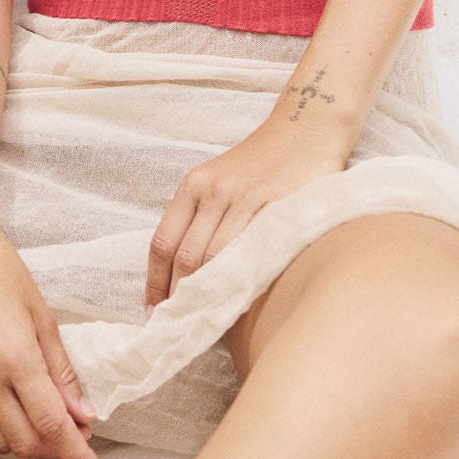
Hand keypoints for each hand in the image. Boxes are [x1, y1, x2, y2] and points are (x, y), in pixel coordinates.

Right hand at [0, 206, 106, 458]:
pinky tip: (13, 414)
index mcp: (15, 356)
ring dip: (29, 441)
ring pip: (0, 440)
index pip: (53, 424)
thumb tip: (82, 414)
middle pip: (27, 441)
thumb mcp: (42, 313)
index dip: (79, 457)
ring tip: (47, 418)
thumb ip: (61, 369)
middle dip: (57, 448)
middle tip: (77, 431)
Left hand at [145, 111, 352, 314]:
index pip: (163, 243)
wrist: (304, 128)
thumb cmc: (259, 163)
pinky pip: (255, 252)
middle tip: (182, 330)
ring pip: (218, 259)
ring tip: (209, 325)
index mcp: (194, 185)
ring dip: (211, 296)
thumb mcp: (219, 180)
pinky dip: (245, 281)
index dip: (155, 284)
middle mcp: (215, 190)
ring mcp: (246, 198)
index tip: (153, 314)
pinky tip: (243, 301)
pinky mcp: (279, 206)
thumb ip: (201, 218)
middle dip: (181, 298)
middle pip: (187, 258)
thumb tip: (183, 275)